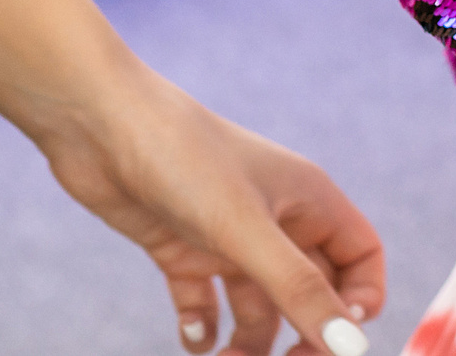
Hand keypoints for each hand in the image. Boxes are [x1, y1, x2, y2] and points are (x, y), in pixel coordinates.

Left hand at [30, 57, 383, 355]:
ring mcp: (226, 234)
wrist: (95, 123)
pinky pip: (205, 301)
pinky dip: (202, 328)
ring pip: (257, 306)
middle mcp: (273, 218)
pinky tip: (192, 336)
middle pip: (311, 292)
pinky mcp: (182, 245)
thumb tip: (350, 349)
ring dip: (248, 343)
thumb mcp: (244, 230)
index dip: (359, 303)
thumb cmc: (181, 157)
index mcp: (307, 200)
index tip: (336, 338)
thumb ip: (297, 290)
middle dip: (303, 334)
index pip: (361, 259)